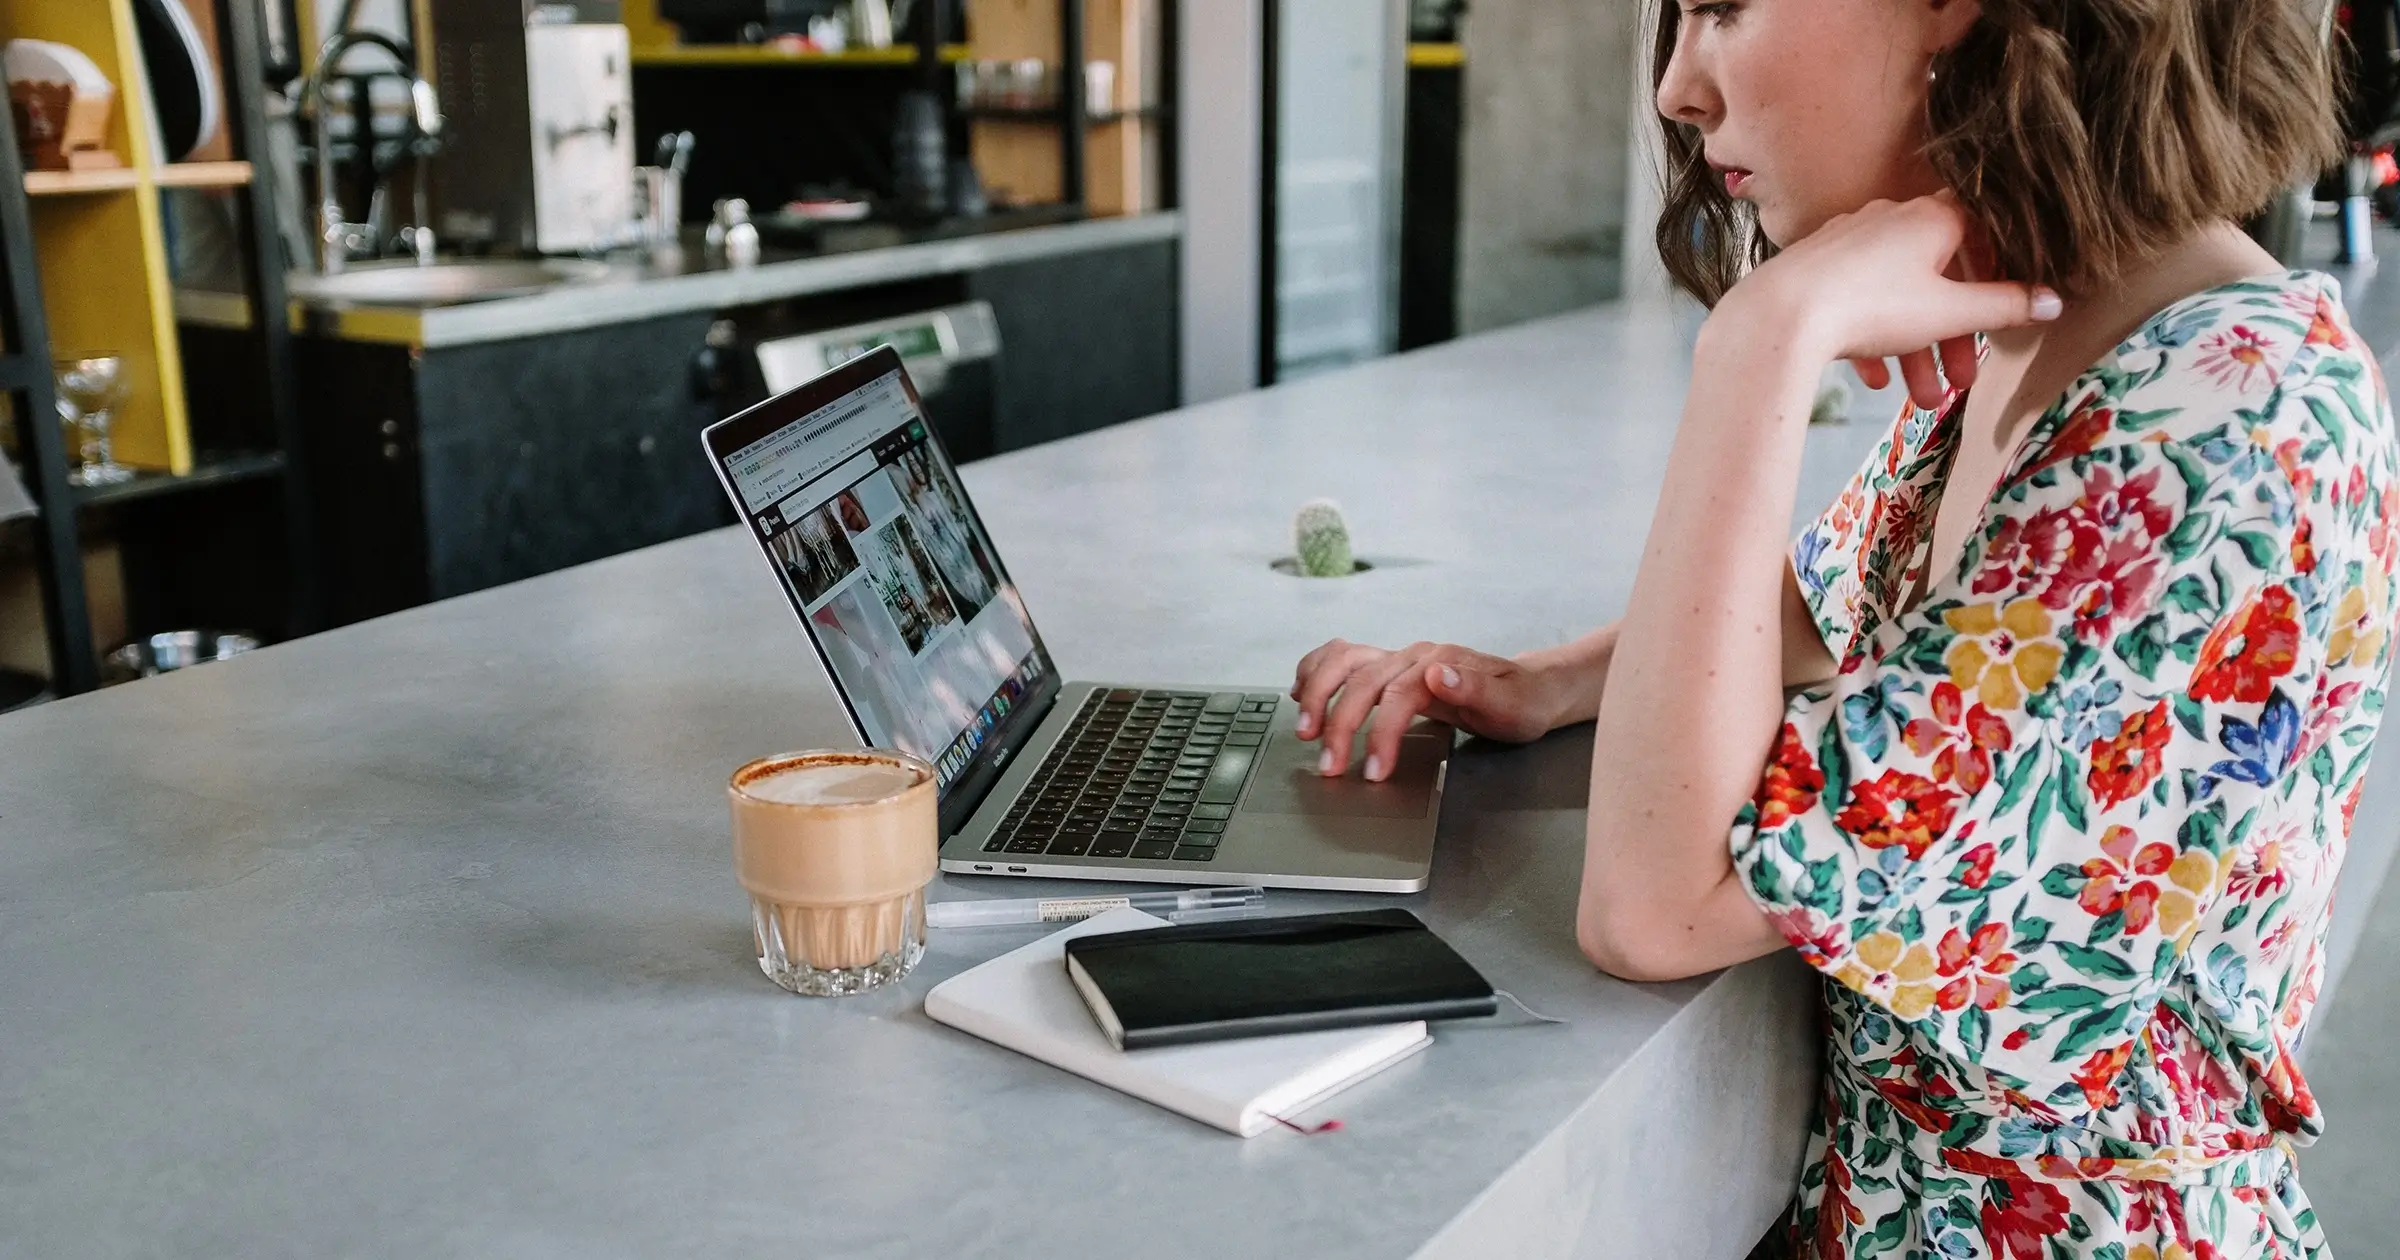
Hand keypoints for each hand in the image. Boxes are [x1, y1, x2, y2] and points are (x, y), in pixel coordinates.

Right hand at [1289, 640, 1559, 779]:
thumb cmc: (1520, 704)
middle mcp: (1414, 655)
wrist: (1529, 689)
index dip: (1380, 734)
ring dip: (1317, 694)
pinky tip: (1301, 692)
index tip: (1372, 772)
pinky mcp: (1388, 668)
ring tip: (1304, 732)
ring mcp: (1398, 658)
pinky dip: (1315, 671)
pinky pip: (1342, 658)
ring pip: (1342, 661)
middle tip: (1329, 766)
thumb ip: (1475, 688)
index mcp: (1441, 663)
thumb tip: (1437, 673)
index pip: (1398, 695)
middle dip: (1339, 723)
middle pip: (1362, 680)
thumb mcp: (1511, 705)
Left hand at [1726, 192, 2060, 410]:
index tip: (2004, 312)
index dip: (1999, 272)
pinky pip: (1855, 304)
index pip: (1982, 233)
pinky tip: (1873, 380)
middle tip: (1962, 384)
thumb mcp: (1950, 313)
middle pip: (1938, 278)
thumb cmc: (1873, 306)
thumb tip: (2055, 301)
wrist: (1780, 316)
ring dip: (1915, 351)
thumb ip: (2005, 307)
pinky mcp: (1815, 270)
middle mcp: (1890, 219)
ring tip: (1919, 402)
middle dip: (1952, 338)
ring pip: (1896, 299)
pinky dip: (1871, 340)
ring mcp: (1848, 242)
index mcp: (1931, 217)